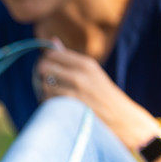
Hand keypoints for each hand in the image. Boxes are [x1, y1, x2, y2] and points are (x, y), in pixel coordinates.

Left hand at [36, 39, 157, 150]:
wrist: (120, 119)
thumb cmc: (101, 95)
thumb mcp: (90, 72)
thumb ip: (69, 58)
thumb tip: (52, 41)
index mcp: (85, 63)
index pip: (51, 54)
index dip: (45, 61)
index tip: (47, 69)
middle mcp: (79, 75)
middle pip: (43, 67)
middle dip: (40, 75)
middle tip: (45, 82)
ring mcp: (74, 92)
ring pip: (43, 85)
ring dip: (43, 91)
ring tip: (52, 96)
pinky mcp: (69, 108)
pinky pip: (47, 101)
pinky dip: (47, 104)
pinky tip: (56, 106)